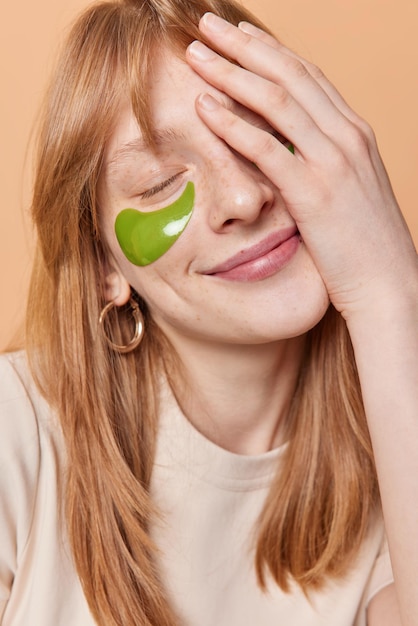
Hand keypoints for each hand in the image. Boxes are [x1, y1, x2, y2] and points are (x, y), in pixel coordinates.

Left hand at [186, 14, 416, 319]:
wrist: (390, 286)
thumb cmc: (365, 247)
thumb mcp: (349, 193)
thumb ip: (323, 166)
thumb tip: (292, 156)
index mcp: (355, 134)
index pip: (309, 76)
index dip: (270, 51)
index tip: (238, 36)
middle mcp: (347, 136)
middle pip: (290, 73)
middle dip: (244, 45)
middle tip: (206, 24)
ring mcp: (333, 162)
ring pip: (276, 99)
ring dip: (231, 71)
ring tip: (194, 54)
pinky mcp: (314, 193)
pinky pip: (266, 148)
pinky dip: (232, 124)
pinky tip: (203, 106)